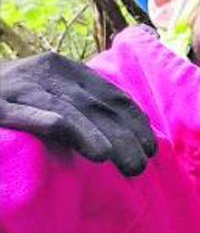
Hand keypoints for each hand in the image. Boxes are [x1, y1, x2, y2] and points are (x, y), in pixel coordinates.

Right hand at [0, 52, 155, 175]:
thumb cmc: (5, 99)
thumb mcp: (45, 96)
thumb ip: (78, 108)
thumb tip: (124, 137)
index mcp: (63, 68)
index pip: (111, 94)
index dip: (135, 121)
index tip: (152, 146)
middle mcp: (46, 73)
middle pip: (99, 106)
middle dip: (126, 135)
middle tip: (143, 164)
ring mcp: (22, 87)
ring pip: (76, 113)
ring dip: (106, 139)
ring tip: (127, 164)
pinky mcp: (1, 106)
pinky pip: (42, 117)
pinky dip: (72, 132)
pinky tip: (96, 153)